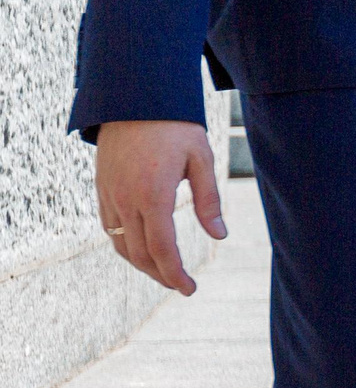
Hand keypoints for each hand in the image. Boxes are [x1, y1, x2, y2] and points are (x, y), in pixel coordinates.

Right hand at [95, 119, 226, 295]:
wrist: (134, 98)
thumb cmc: (175, 126)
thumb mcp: (202, 158)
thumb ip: (209, 199)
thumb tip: (219, 235)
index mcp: (152, 194)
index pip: (161, 248)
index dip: (174, 273)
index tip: (189, 289)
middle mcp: (125, 200)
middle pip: (139, 254)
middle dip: (160, 275)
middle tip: (182, 286)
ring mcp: (109, 195)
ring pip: (120, 244)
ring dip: (142, 264)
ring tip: (165, 272)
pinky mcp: (102, 189)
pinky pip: (109, 228)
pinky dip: (126, 246)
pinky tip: (143, 248)